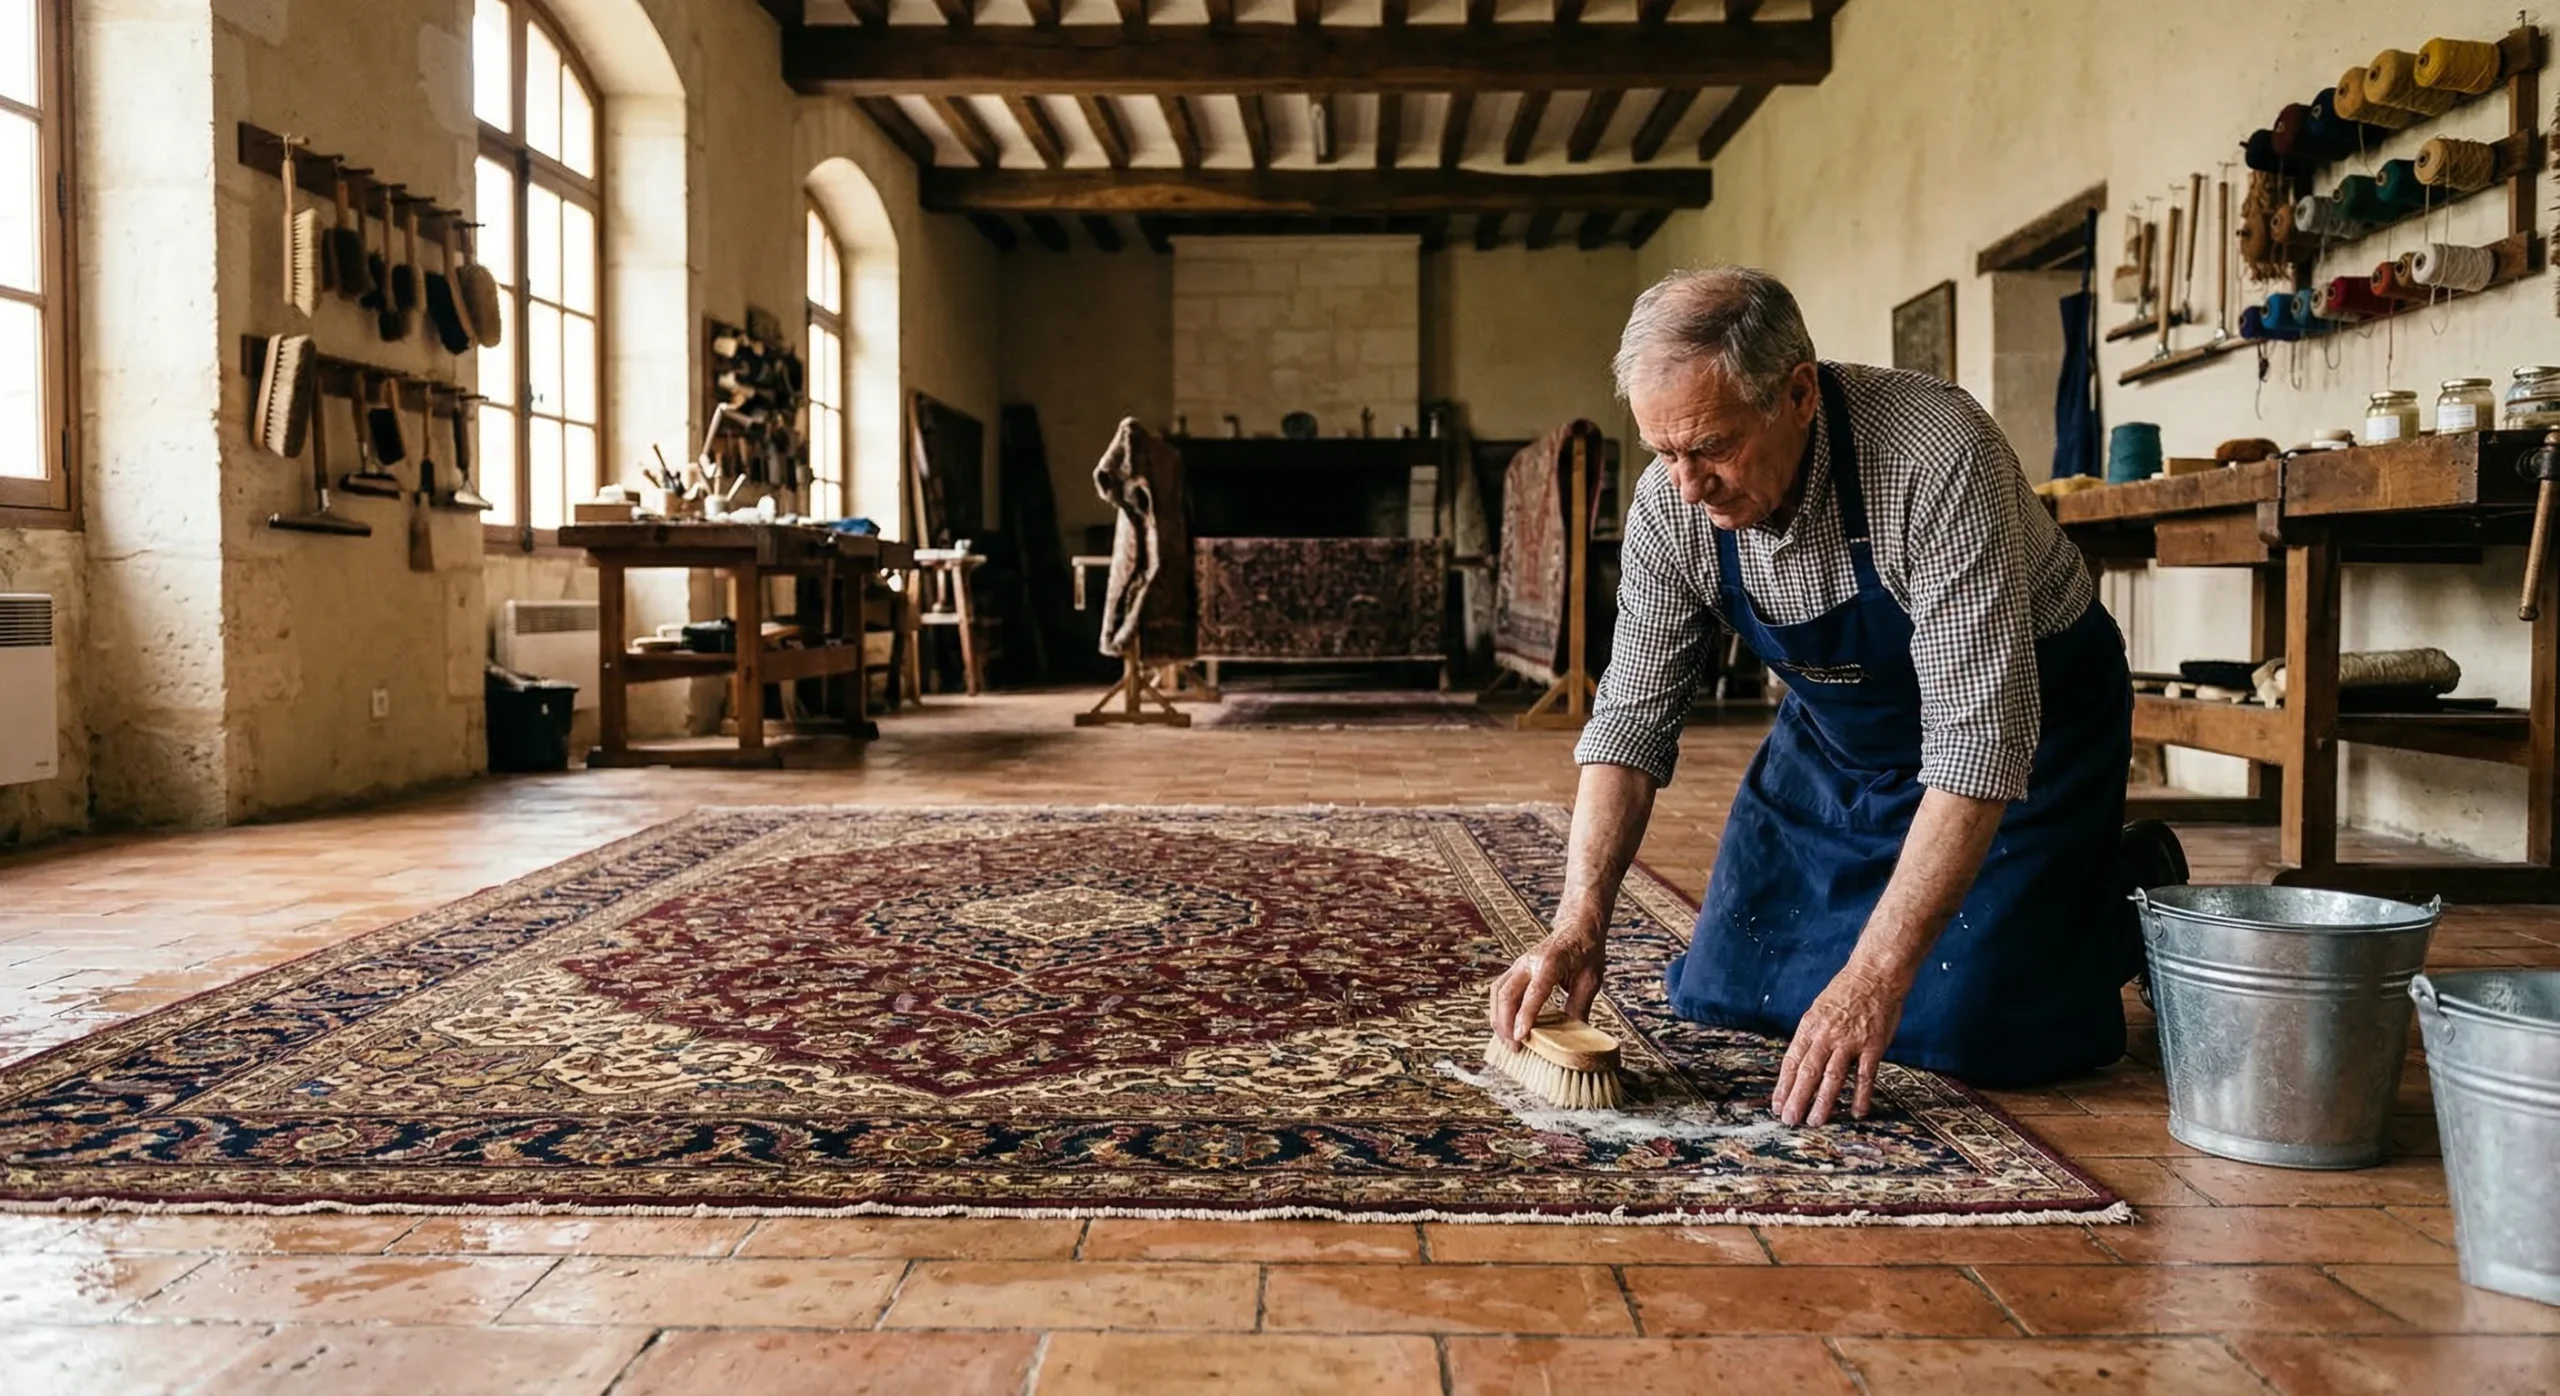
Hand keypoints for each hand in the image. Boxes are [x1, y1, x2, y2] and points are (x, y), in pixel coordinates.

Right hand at [1487, 930, 1606, 1049]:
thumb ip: (1579, 1007)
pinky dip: (1499, 1010)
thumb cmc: (1586, 953)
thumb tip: (1572, 1038)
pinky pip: (1499, 991)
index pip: (1534, 993)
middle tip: (1515, 1047)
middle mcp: (1529, 962)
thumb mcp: (1591, 981)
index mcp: (1550, 963)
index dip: (1525, 1017)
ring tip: (1508, 1041)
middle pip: (1506, 994)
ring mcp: (1518, 964)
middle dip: (1506, 1024)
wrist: (1577, 928)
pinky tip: (1506, 1026)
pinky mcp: (1515, 969)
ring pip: (1497, 993)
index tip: (1520, 1038)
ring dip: (1498, 1019)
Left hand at [1771, 960, 1909, 1125]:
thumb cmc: (1846, 993)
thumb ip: (1811, 1037)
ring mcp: (1850, 1042)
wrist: (1874, 975)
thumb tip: (1800, 1062)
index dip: (1784, 1086)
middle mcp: (1826, 1036)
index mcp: (1809, 1027)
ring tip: (1815, 1121)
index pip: (1791, 1062)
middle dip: (1797, 1099)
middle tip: (1790, 1120)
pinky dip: (1862, 1095)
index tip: (1778, 1105)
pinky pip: (1865, 1075)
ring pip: (1832, 1077)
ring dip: (1823, 1102)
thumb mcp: (1818, 1010)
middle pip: (1807, 1073)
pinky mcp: (1873, 1046)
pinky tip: (1858, 1112)